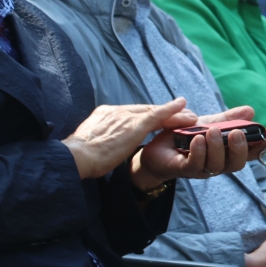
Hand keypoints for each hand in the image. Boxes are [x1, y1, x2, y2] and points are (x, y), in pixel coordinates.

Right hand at [63, 99, 195, 179]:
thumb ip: (101, 141)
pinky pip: (157, 115)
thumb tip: (102, 148)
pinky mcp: (133, 125)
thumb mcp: (90, 145)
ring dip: (174, 113)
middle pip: (144, 110)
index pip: (131, 114)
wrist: (75, 157)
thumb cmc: (79, 158)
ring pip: (153, 112)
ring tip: (190, 115)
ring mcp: (124, 117)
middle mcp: (114, 112)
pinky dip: (171, 111)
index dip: (148, 115)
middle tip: (183, 112)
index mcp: (103, 115)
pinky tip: (184, 107)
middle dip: (164, 112)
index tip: (159, 117)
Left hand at [132, 105, 265, 187]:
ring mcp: (202, 169)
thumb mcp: (208, 123)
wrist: (156, 148)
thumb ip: (228, 119)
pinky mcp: (184, 170)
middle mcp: (218, 164)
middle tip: (237, 133)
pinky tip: (198, 139)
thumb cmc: (185, 138)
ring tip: (212, 131)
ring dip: (217, 148)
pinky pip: (195, 164)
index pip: (249, 152)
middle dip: (240, 148)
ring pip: (217, 165)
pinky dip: (199, 152)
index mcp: (227, 153)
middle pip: (237, 164)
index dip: (262, 144)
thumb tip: (250, 110)